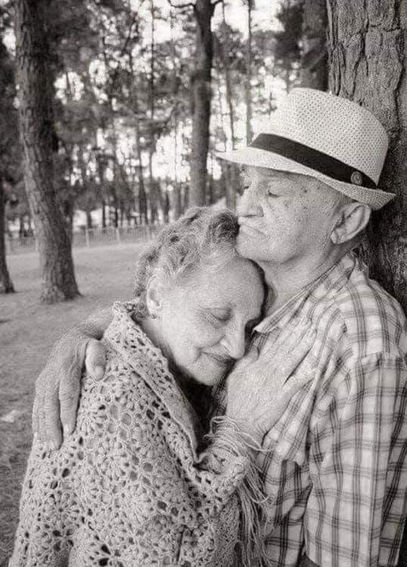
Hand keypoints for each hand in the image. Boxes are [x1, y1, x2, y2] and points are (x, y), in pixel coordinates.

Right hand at [32, 332, 105, 448]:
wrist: (72, 338)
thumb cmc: (88, 346)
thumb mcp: (96, 346)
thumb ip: (97, 358)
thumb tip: (99, 374)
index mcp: (66, 368)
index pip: (66, 393)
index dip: (67, 412)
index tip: (70, 430)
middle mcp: (51, 376)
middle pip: (51, 404)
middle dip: (53, 426)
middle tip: (57, 446)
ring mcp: (44, 381)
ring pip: (42, 407)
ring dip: (44, 428)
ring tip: (50, 447)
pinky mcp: (41, 386)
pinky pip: (37, 405)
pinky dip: (37, 421)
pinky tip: (40, 436)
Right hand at [226, 321, 315, 441]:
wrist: (241, 422)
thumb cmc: (238, 400)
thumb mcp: (236, 376)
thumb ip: (247, 360)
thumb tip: (256, 346)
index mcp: (258, 365)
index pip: (275, 345)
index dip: (287, 333)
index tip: (297, 322)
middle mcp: (268, 371)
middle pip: (285, 349)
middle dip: (298, 335)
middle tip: (309, 322)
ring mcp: (276, 383)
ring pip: (291, 361)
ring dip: (302, 347)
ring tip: (313, 335)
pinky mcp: (281, 397)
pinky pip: (295, 384)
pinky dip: (305, 376)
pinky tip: (315, 368)